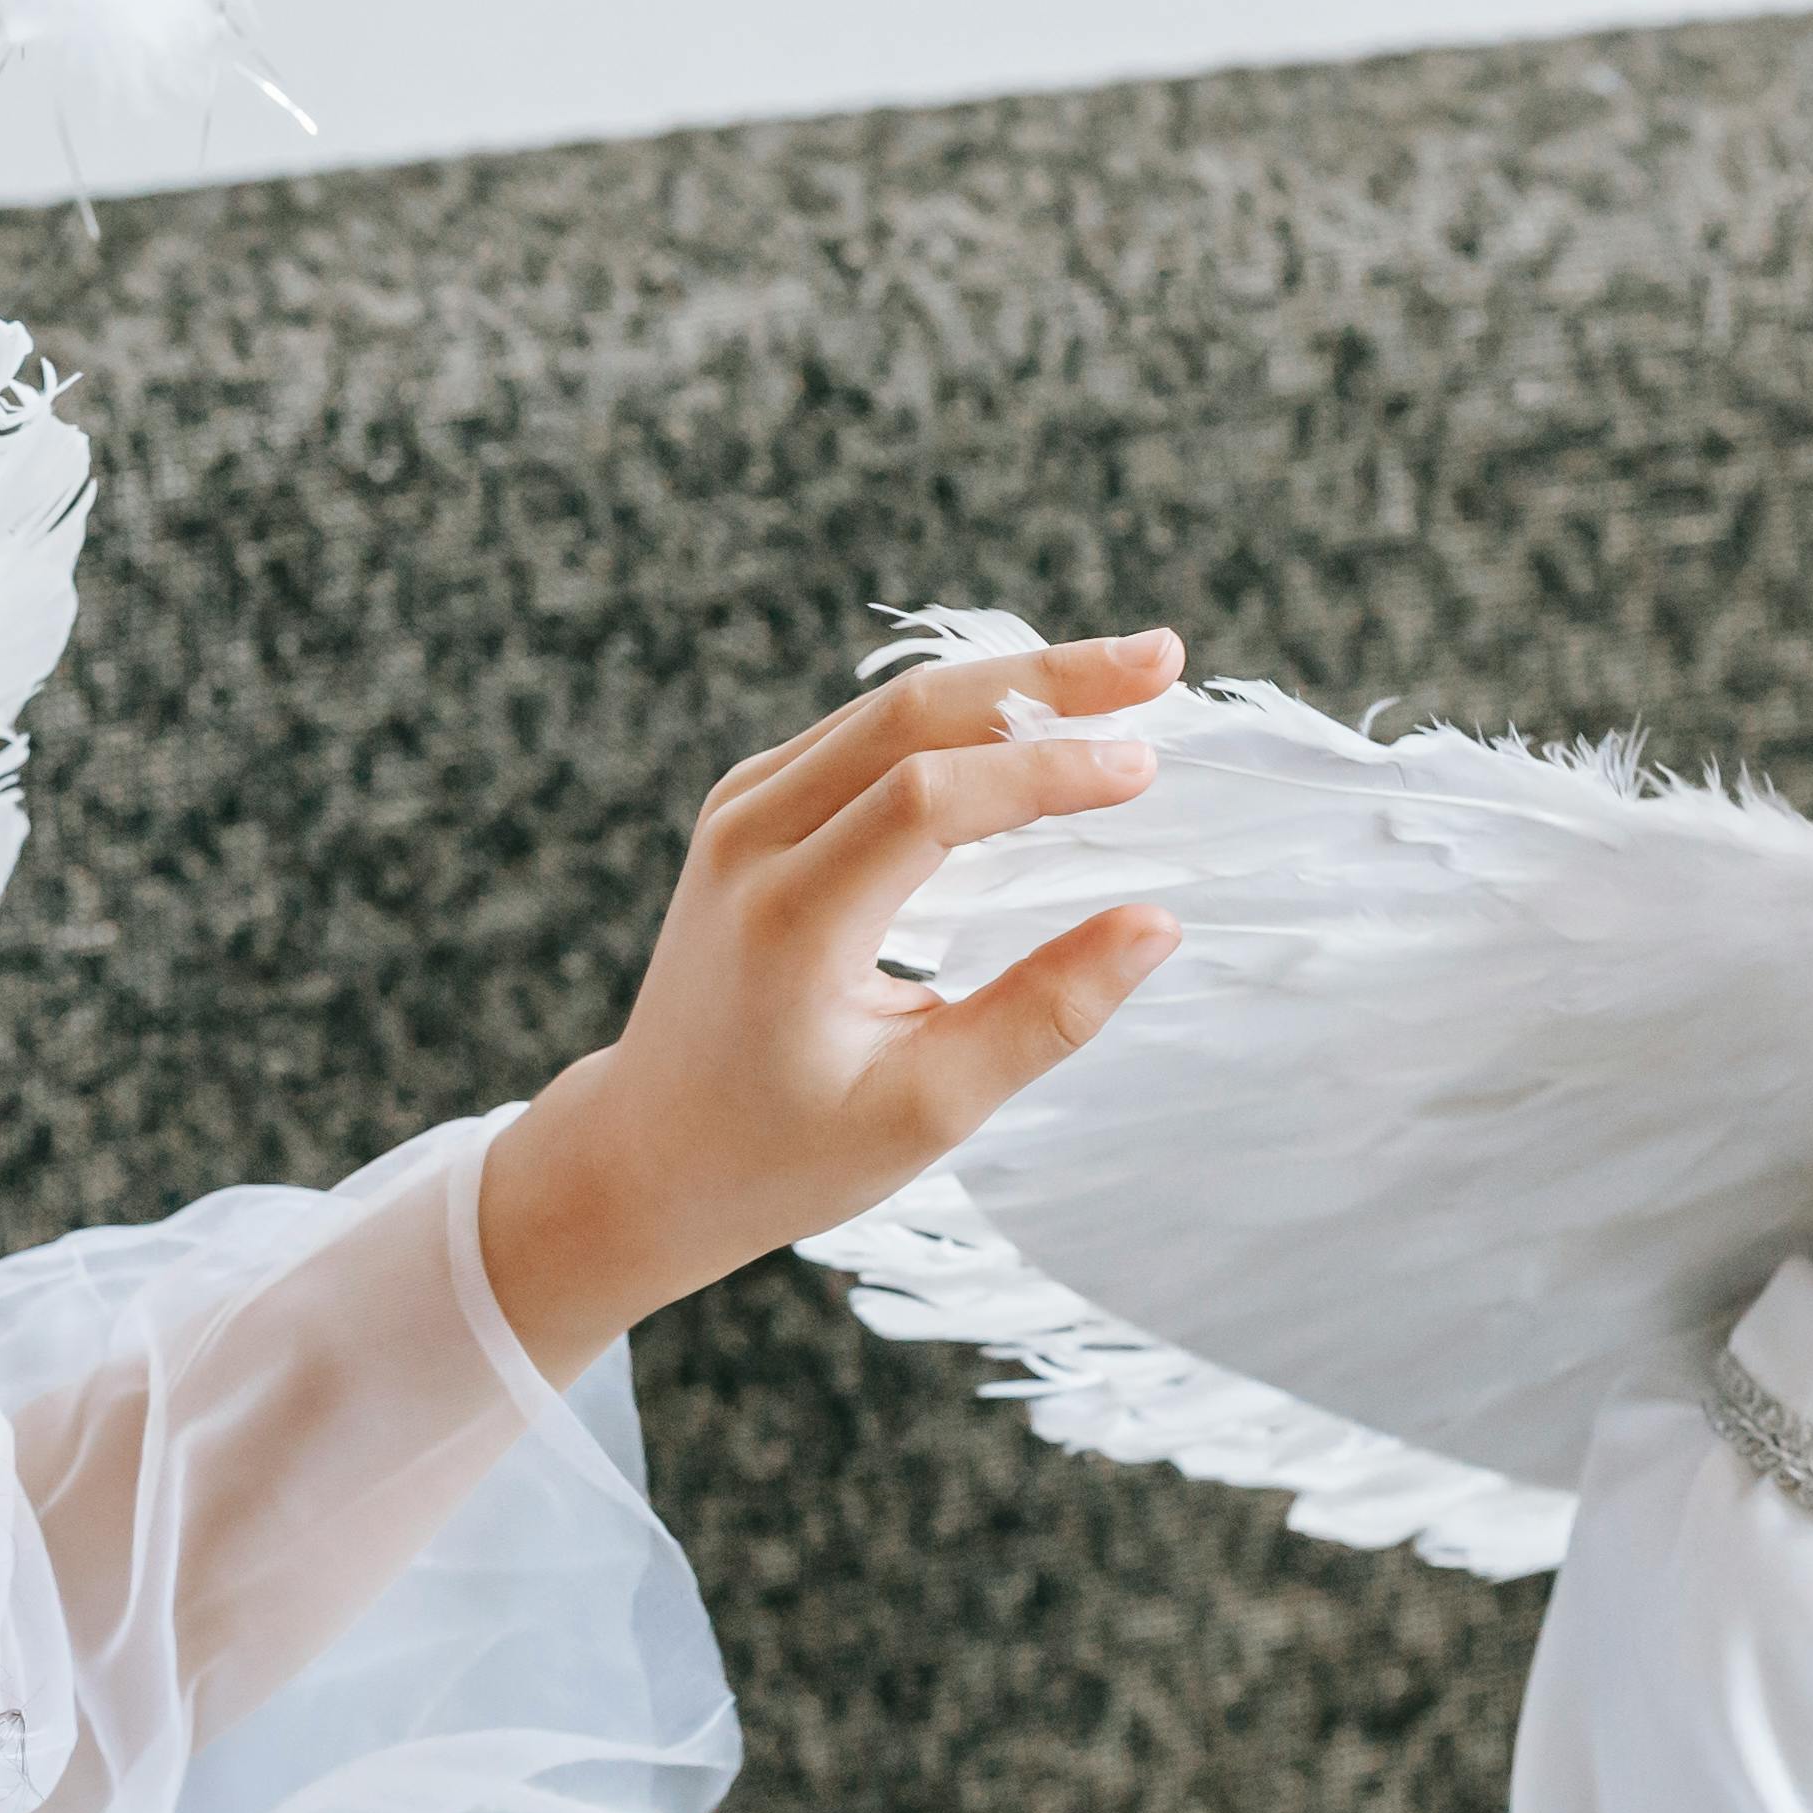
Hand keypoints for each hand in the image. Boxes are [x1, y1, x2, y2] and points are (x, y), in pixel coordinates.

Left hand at [474, 628, 1184, 1375]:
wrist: (650, 1151)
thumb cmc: (787, 1152)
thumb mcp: (924, 1110)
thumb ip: (1042, 1015)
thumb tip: (1157, 925)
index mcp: (789, 923)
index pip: (927, 800)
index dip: (1043, 771)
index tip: (1145, 767)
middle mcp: (750, 842)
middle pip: (909, 714)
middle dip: (1047, 679)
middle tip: (1162, 659)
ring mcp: (740, 811)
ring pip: (890, 708)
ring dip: (1012, 682)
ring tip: (1126, 677)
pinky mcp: (750, 804)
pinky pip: (866, 731)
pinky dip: (960, 713)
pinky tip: (1041, 710)